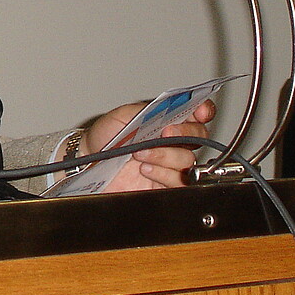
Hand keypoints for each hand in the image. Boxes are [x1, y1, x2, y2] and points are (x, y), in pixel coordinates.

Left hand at [82, 99, 214, 191]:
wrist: (90, 161)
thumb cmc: (106, 136)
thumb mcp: (124, 115)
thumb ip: (149, 110)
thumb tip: (170, 110)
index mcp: (167, 120)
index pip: (197, 113)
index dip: (203, 111)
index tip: (199, 112)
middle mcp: (173, 141)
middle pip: (200, 136)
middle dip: (186, 133)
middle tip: (165, 133)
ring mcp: (170, 164)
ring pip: (188, 160)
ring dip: (165, 155)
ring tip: (140, 154)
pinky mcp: (164, 184)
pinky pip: (179, 182)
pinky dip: (164, 174)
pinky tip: (146, 169)